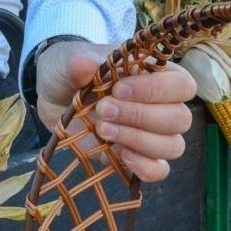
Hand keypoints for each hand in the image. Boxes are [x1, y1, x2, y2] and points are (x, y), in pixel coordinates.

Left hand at [34, 41, 195, 181]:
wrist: (49, 99)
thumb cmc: (67, 72)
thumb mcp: (66, 60)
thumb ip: (77, 61)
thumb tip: (86, 64)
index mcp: (154, 74)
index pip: (181, 84)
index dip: (155, 89)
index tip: (117, 89)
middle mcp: (160, 105)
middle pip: (180, 119)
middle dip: (140, 116)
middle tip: (102, 109)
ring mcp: (151, 134)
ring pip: (173, 146)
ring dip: (138, 139)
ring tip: (102, 129)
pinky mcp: (135, 157)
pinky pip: (158, 170)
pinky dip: (143, 166)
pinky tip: (118, 153)